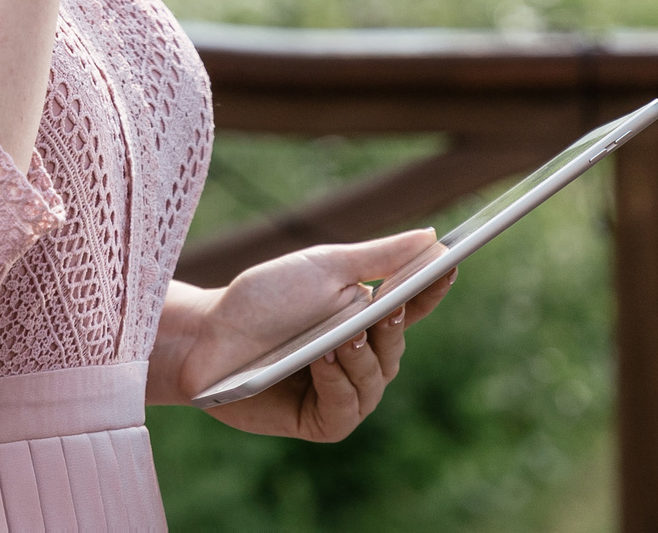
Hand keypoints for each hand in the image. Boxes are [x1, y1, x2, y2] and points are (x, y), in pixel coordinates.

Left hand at [154, 231, 458, 440]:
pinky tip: (322, 361)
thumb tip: (433, 237)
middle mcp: (360, 358)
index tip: (450, 264)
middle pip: (395, 346)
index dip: (431, 290)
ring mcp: (342, 391)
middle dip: (388, 328)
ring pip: (375, 380)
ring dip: (360, 357)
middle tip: (380, 307)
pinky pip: (346, 408)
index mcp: (364, 318)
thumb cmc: (264, 298)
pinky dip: (338, 383)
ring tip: (340, 336)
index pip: (411, 308)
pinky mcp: (320, 421)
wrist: (206, 335)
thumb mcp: (322, 268)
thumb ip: (378, 257)